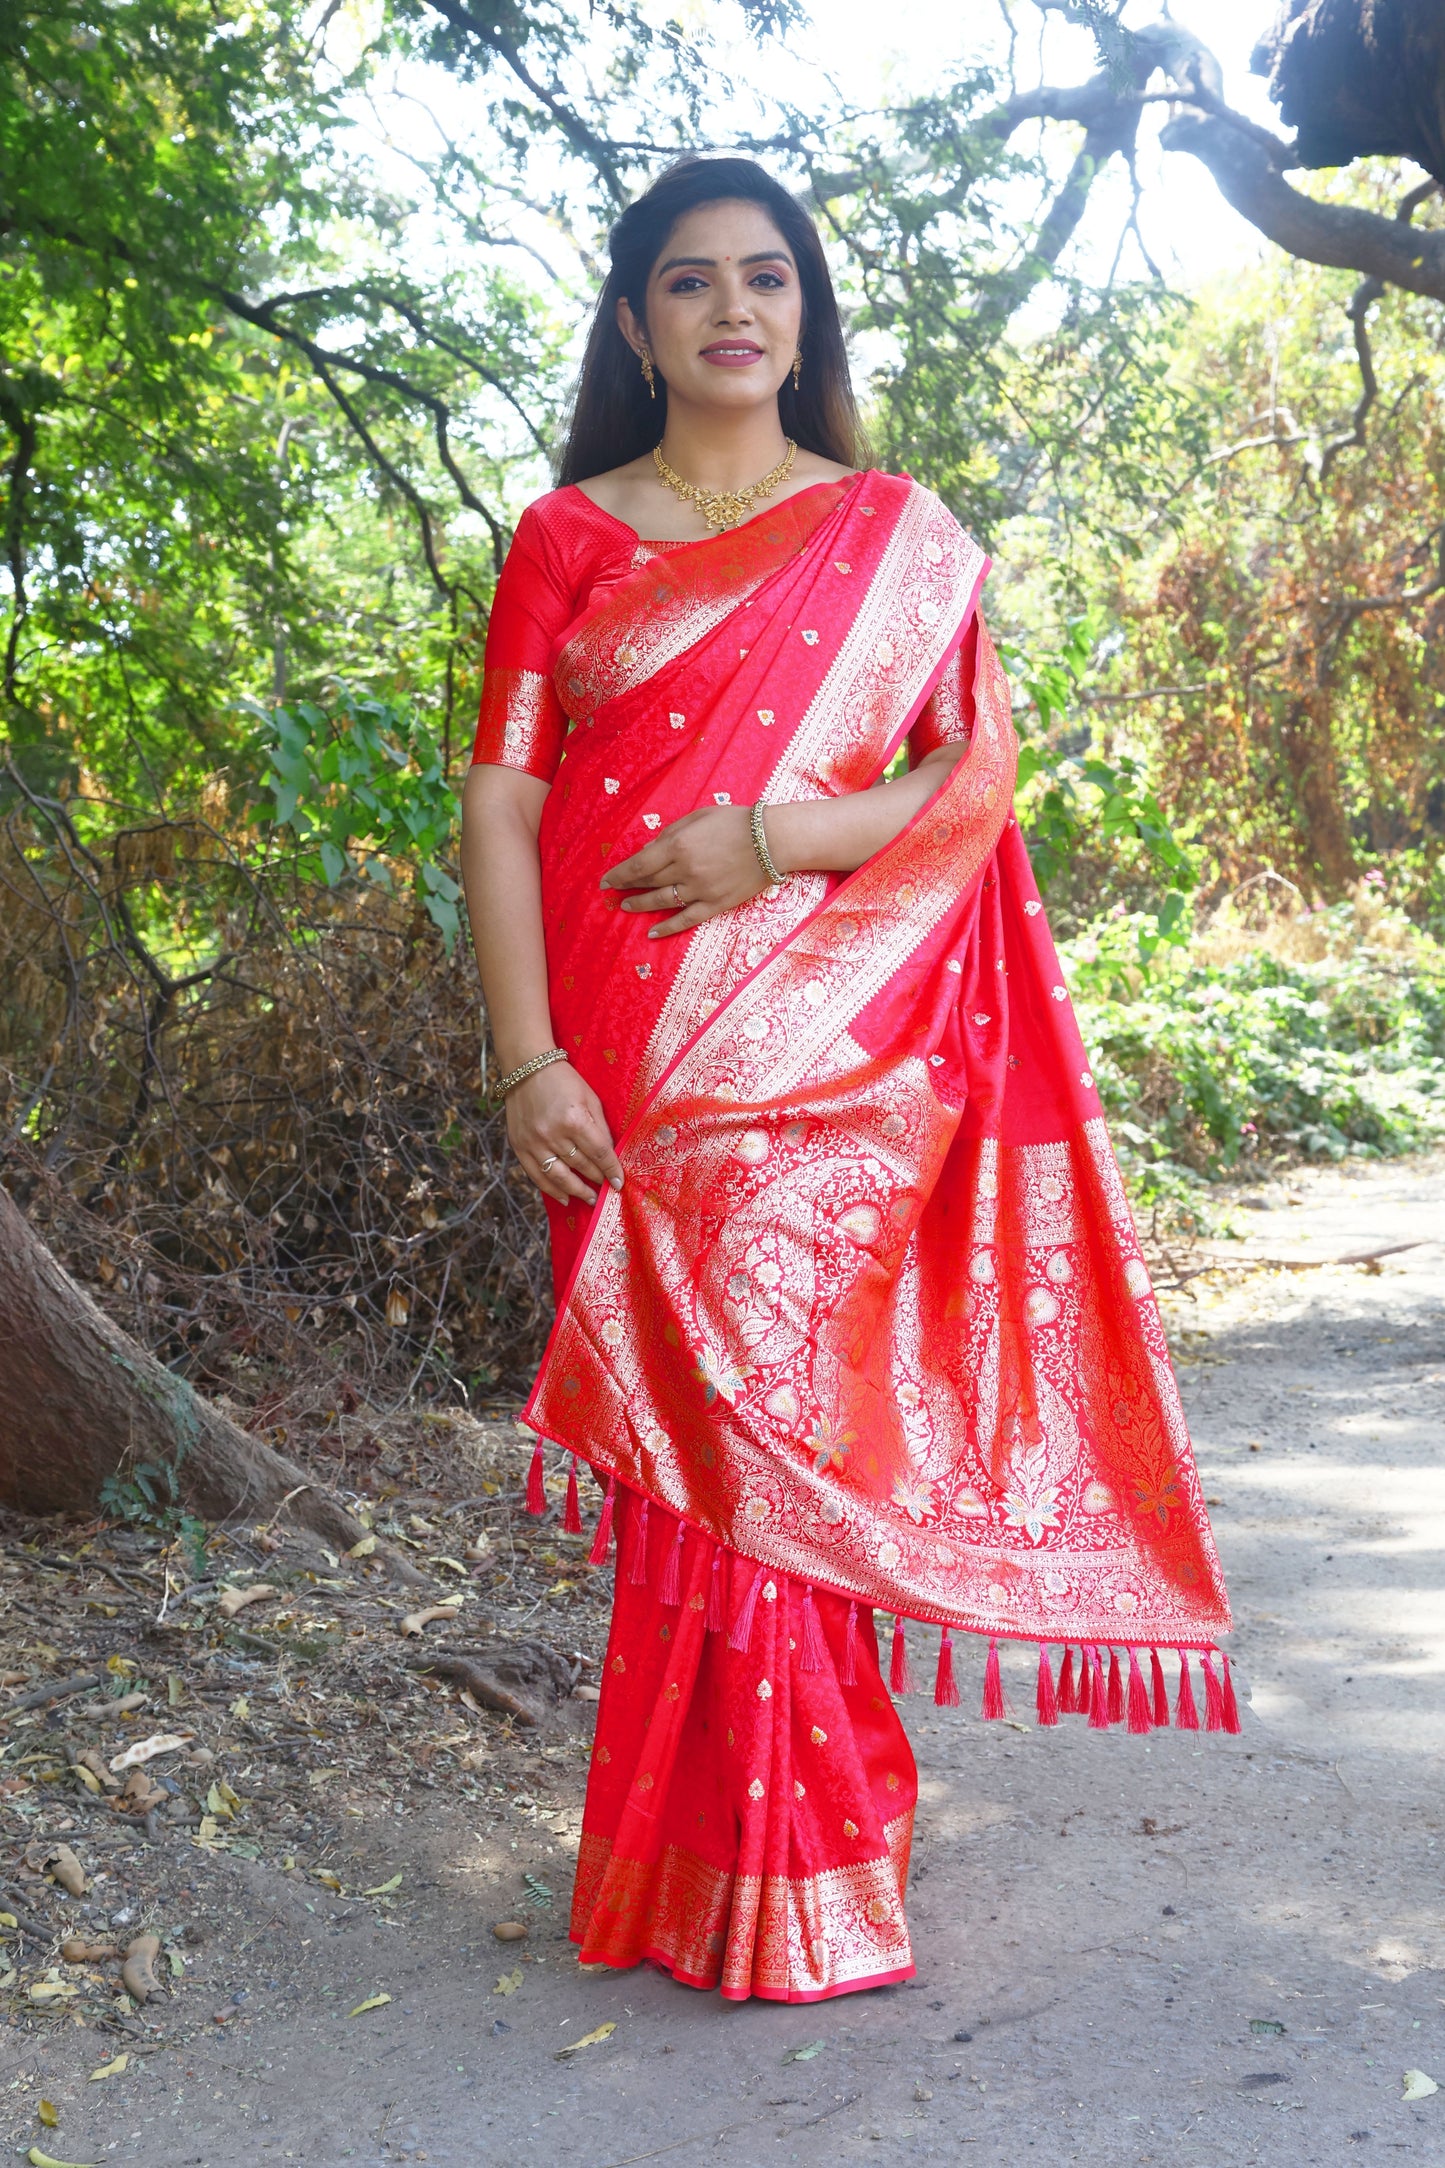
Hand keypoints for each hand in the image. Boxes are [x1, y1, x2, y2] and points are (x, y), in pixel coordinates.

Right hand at [505, 1061, 622, 1205]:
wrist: (526, 1068)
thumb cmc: (563, 1081)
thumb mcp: (590, 1098)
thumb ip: (600, 1128)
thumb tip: (610, 1155)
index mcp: (575, 1119)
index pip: (599, 1153)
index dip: (611, 1170)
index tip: (619, 1183)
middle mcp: (553, 1134)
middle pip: (581, 1166)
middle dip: (597, 1180)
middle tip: (607, 1190)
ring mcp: (533, 1142)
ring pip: (559, 1176)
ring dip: (577, 1191)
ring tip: (590, 1199)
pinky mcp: (519, 1146)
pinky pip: (537, 1175)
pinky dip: (551, 1190)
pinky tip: (564, 1197)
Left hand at [602, 805, 768, 937]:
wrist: (772, 840)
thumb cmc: (735, 822)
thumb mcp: (697, 817)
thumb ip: (671, 834)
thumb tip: (650, 851)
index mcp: (678, 845)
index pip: (639, 865)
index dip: (620, 874)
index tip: (606, 881)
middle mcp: (685, 870)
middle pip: (648, 882)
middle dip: (627, 887)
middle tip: (613, 892)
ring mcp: (700, 890)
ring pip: (662, 902)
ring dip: (641, 905)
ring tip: (626, 907)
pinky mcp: (715, 904)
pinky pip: (686, 919)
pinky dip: (668, 928)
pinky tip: (652, 933)